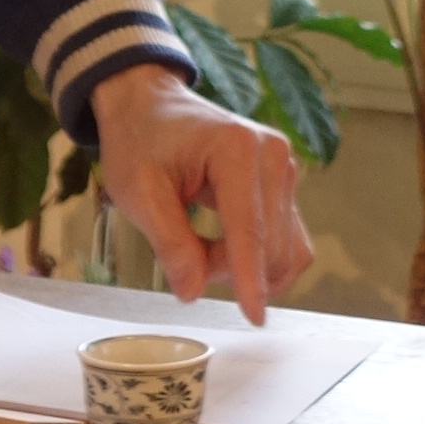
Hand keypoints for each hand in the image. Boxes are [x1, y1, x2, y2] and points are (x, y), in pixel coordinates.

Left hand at [88, 62, 313, 324]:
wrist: (150, 106)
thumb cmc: (140, 142)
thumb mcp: (138, 193)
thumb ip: (169, 243)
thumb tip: (194, 291)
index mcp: (237, 149)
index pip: (248, 229)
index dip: (248, 278)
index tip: (253, 317)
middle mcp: (273, 154)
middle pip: (268, 244)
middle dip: (229, 269)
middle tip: (184, 260)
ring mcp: (284, 166)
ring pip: (282, 246)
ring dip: (245, 266)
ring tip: (200, 250)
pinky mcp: (285, 181)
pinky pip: (286, 237)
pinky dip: (257, 256)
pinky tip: (223, 248)